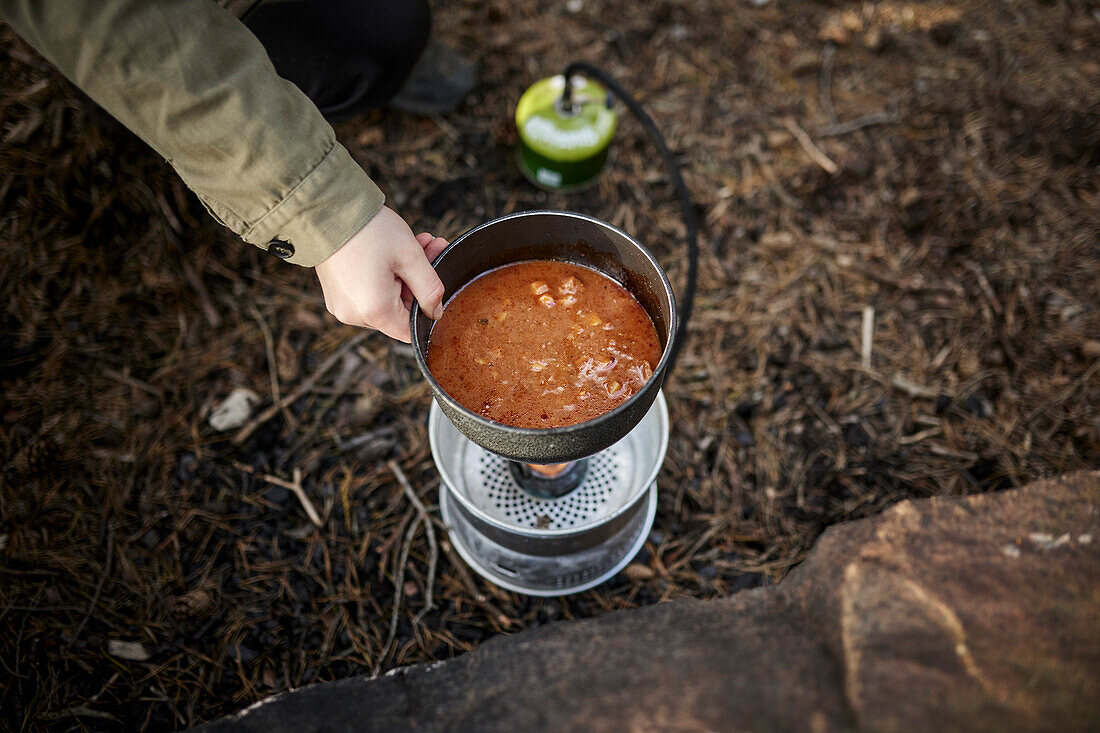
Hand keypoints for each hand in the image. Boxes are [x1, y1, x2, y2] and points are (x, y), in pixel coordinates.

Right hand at [315, 206, 447, 341]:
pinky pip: (368, 293)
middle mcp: (354, 315)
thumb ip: (430, 289)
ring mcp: (342, 306)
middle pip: (399, 312)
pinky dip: (384, 276)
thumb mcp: (410, 256)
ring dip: (404, 275)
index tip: (435, 281)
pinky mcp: (336, 294)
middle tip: (432, 247)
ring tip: (418, 242)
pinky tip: (394, 250)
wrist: (326, 208)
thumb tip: (436, 313)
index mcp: (375, 311)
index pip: (411, 331)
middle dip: (417, 282)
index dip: (428, 309)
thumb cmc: (370, 230)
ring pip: (385, 300)